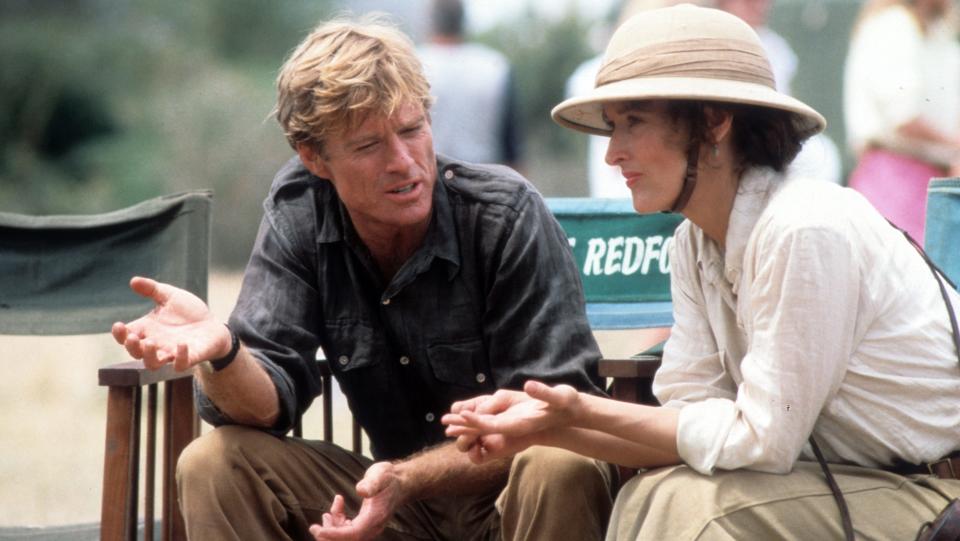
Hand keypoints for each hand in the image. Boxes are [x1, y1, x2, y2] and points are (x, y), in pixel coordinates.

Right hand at [110, 276, 228, 371]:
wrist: (213, 325)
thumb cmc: (189, 312)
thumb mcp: (170, 296)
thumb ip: (152, 289)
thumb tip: (133, 280)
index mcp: (148, 329)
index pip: (127, 335)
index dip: (120, 334)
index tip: (118, 325)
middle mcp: (156, 344)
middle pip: (136, 352)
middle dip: (131, 346)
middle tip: (133, 337)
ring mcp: (172, 353)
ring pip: (152, 364)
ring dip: (149, 356)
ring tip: (151, 343)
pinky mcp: (190, 358)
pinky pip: (181, 365)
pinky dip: (180, 357)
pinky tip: (181, 344)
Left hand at [309, 462, 403, 540]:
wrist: (401, 483)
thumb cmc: (390, 478)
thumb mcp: (381, 475)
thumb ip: (372, 483)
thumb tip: (361, 490)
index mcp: (375, 518)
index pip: (352, 534)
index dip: (333, 534)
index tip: (317, 529)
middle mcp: (371, 527)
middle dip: (329, 536)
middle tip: (315, 526)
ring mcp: (367, 528)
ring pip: (345, 538)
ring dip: (331, 529)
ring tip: (326, 514)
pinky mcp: (363, 525)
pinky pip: (347, 531)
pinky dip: (337, 523)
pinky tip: (336, 506)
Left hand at [442, 381, 580, 460]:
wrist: (573, 413)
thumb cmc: (567, 403)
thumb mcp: (559, 396)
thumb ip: (544, 392)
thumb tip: (529, 386)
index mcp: (521, 424)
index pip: (494, 424)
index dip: (477, 420)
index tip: (461, 413)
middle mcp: (514, 428)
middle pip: (484, 429)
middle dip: (464, 426)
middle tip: (444, 421)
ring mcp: (512, 427)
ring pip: (485, 427)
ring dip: (467, 425)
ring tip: (447, 423)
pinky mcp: (512, 422)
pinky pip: (490, 423)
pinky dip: (476, 421)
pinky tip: (466, 417)